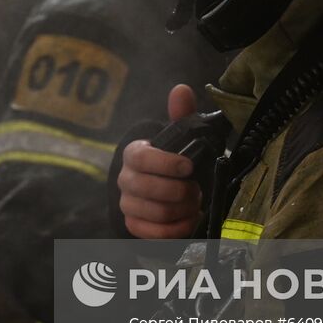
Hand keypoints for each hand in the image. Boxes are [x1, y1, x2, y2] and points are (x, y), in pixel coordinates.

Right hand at [117, 85, 202, 238]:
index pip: (140, 157)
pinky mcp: (134, 225)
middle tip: (197, 189)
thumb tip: (181, 90)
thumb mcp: (178, 138)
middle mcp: (125, 179)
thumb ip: (181, 114)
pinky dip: (176, 228)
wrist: (162, 188)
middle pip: (147, 188)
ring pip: (155, 211)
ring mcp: (127, 203)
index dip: (165, 163)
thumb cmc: (172, 161)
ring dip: (182, 209)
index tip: (188, 166)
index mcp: (134, 154)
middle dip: (180, 191)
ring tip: (195, 203)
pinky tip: (188, 219)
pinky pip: (154, 233)